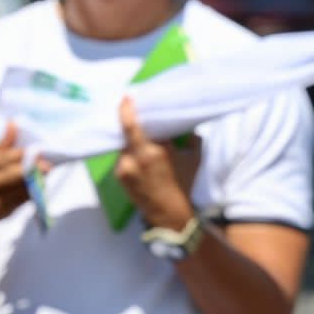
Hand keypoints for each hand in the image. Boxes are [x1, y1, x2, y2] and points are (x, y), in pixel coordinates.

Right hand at [0, 123, 40, 227]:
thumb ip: (1, 144)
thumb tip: (13, 124)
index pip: (7, 157)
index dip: (26, 154)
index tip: (39, 151)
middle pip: (17, 174)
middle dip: (35, 169)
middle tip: (47, 166)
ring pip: (24, 189)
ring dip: (38, 181)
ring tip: (44, 175)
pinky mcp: (3, 213)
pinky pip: (24, 201)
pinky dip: (33, 192)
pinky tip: (36, 186)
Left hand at [115, 97, 200, 231]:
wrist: (171, 216)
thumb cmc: (185, 185)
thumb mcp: (193, 158)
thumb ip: (188, 139)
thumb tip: (183, 127)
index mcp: (152, 152)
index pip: (131, 125)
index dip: (126, 109)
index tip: (127, 98)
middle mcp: (133, 159)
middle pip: (126, 133)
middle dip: (132, 124)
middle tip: (138, 116)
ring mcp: (123, 169)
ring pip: (124, 146)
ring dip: (132, 142)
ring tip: (144, 142)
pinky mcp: (120, 177)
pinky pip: (122, 158)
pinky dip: (130, 154)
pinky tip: (141, 159)